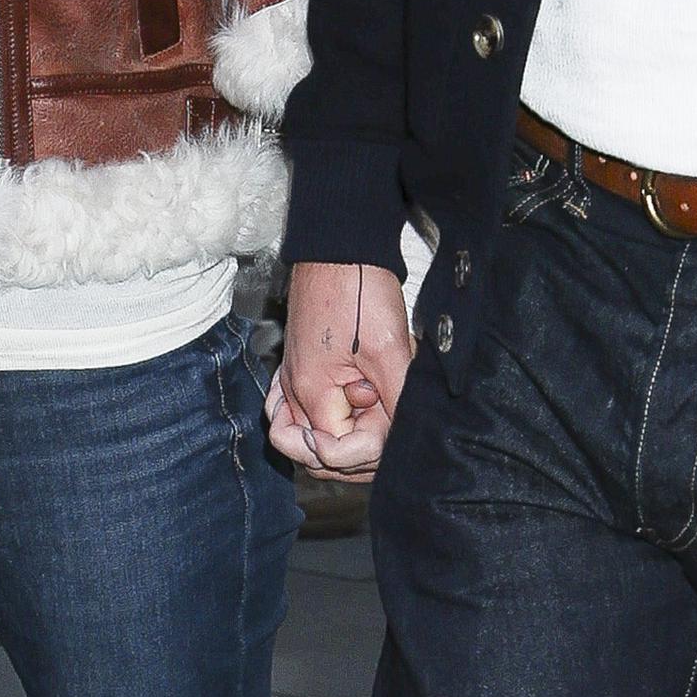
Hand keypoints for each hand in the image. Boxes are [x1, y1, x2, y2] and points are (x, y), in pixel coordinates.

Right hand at [270, 262, 412, 482]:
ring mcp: (299, 377)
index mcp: (309, 392)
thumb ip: (394, 402)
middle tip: (391, 409)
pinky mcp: (309, 363)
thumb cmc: (359, 287)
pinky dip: (345, 409)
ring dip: (358, 423)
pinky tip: (367, 395)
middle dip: (363, 440)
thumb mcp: (390, 349)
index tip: (393, 417)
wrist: (342, 244)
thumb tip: (400, 440)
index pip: (335, 453)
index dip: (370, 444)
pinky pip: (321, 406)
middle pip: (324, 450)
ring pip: (324, 430)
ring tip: (383, 395)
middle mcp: (296, 390)